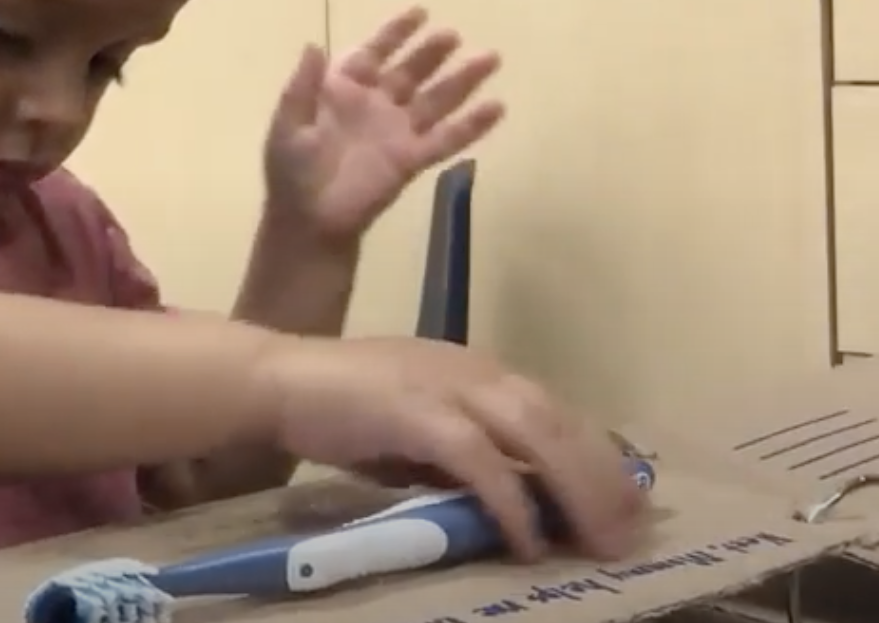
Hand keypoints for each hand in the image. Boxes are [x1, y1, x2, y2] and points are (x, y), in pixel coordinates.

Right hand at [257, 336, 645, 562]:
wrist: (276, 380)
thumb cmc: (340, 407)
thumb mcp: (417, 429)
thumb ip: (462, 453)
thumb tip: (514, 499)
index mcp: (474, 368)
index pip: (555, 409)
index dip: (598, 456)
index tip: (628, 503)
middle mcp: (472, 369)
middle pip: (559, 420)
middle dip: (603, 477)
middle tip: (631, 532)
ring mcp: (445, 386)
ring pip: (535, 432)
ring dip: (575, 488)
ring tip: (598, 539)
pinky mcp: (417, 412)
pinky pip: (480, 460)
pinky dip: (510, 500)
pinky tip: (526, 539)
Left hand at [264, 7, 503, 239]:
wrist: (309, 221)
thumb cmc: (293, 172)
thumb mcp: (288, 125)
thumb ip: (302, 86)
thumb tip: (314, 43)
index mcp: (344, 90)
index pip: (373, 53)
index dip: (395, 33)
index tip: (420, 12)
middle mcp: (376, 105)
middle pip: (410, 71)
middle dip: (431, 53)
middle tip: (454, 35)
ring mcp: (397, 132)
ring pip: (436, 99)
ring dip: (462, 80)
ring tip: (490, 58)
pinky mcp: (412, 159)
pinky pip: (447, 138)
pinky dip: (472, 125)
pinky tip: (496, 107)